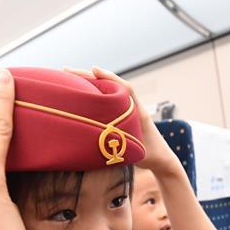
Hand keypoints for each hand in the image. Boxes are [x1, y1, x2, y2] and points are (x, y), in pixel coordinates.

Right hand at [64, 67, 180, 174]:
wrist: (162, 159)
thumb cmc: (151, 156)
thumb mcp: (137, 152)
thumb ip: (124, 146)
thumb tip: (100, 142)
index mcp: (139, 112)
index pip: (126, 89)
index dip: (110, 78)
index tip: (94, 70)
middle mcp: (132, 107)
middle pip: (111, 86)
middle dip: (89, 76)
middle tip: (66, 70)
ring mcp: (126, 110)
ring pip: (107, 92)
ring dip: (89, 84)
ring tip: (67, 78)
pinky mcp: (121, 115)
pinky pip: (106, 100)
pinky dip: (93, 94)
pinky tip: (78, 93)